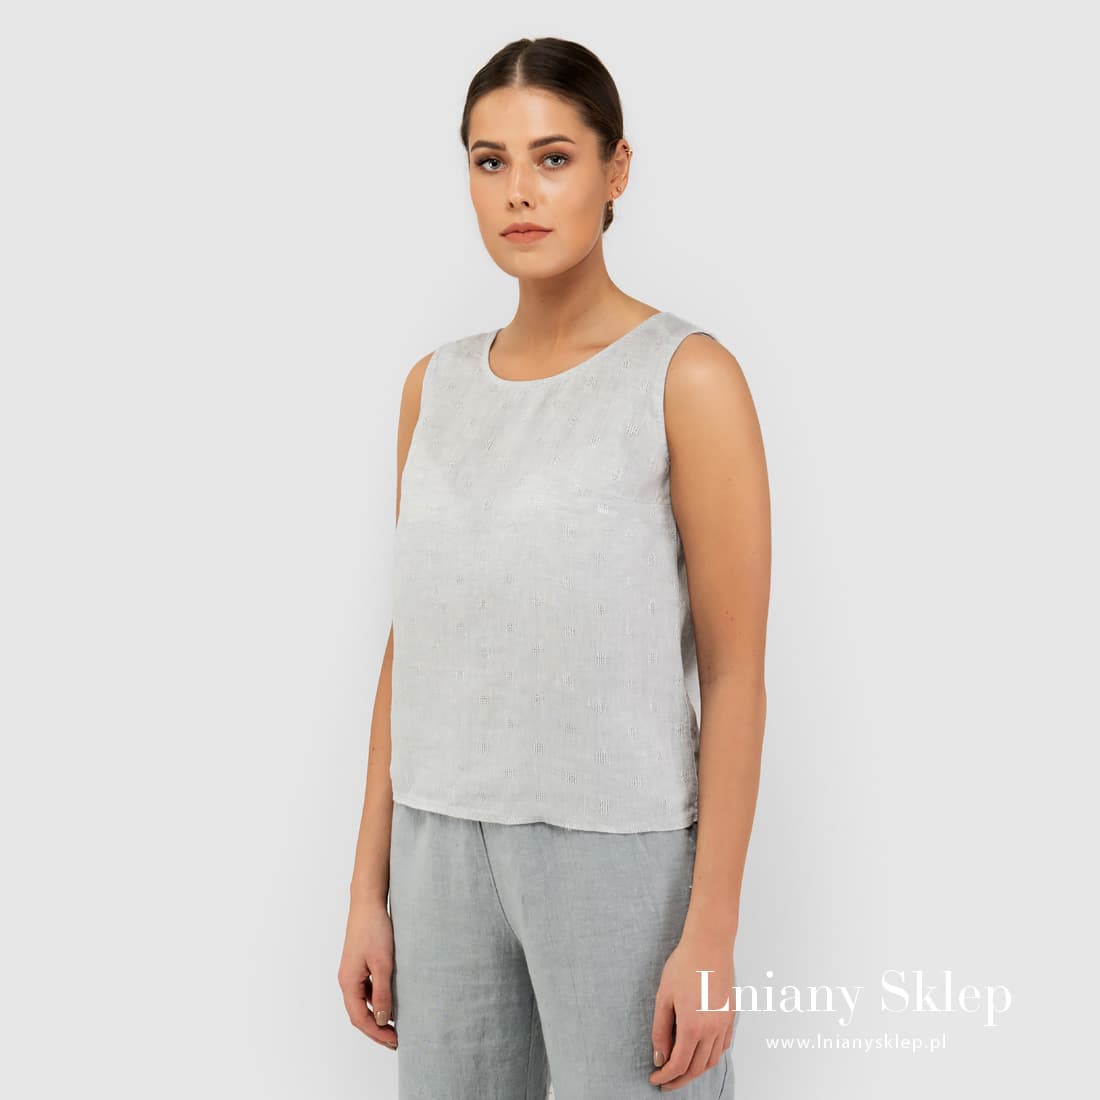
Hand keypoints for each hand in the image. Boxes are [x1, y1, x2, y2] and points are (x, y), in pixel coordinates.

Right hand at [337, 896, 398, 1050]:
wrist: (368, 903)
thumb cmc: (374, 929)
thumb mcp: (383, 963)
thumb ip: (382, 993)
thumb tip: (382, 1020)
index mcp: (348, 982)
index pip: (359, 1018)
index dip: (376, 1033)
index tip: (395, 1041)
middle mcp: (347, 980)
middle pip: (359, 1014)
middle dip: (376, 1029)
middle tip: (396, 1040)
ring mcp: (352, 973)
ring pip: (362, 1003)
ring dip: (377, 1017)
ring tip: (396, 1026)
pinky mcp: (359, 965)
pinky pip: (366, 991)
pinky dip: (377, 1001)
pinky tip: (391, 1003)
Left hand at [648, 930, 734, 1091]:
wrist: (710, 943)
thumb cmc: (684, 965)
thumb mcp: (663, 997)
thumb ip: (660, 1030)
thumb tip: (659, 1057)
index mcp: (693, 1026)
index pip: (679, 1064)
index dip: (666, 1076)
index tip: (655, 1079)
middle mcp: (712, 1030)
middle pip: (697, 1068)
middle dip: (680, 1079)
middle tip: (665, 1081)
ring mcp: (724, 1023)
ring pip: (712, 1060)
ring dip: (696, 1070)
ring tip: (681, 1071)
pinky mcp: (731, 1015)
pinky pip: (723, 1045)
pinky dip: (711, 1056)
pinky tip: (700, 1052)